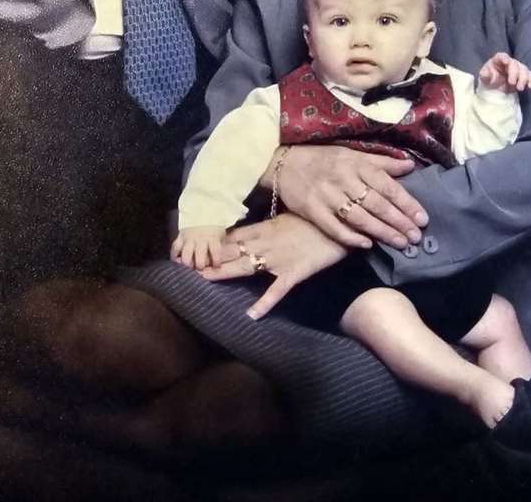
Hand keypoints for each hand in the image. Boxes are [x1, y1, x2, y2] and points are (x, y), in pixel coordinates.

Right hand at [171, 226, 234, 269]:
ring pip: (186, 256)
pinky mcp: (180, 236)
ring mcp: (189, 239)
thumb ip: (220, 242)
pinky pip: (175, 247)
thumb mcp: (220, 231)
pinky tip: (176, 260)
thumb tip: (226, 253)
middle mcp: (200, 240)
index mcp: (212, 238)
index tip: (216, 266)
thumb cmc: (213, 221)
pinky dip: (174, 255)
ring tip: (188, 267)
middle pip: (199, 259)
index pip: (216, 254)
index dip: (216, 262)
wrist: (202, 207)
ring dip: (187, 263)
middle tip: (200, 268)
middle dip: (200, 266)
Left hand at [199, 213, 348, 319]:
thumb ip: (270, 223)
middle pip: (231, 251)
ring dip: (224, 274)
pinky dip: (264, 304)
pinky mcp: (293, 274)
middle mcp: (265, 243)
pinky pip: (276, 291)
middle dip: (210, 258)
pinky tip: (251, 316)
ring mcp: (277, 259)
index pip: (232, 235)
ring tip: (203, 279)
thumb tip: (257, 225)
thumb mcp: (289, 215)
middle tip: (189, 265)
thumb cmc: (316, 218)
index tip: (196, 246)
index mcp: (265, 227)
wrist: (341, 224)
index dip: (213, 242)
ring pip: (245, 267)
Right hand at [273, 146, 424, 249]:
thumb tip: (410, 166)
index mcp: (356, 163)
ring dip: (381, 232)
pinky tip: (367, 245)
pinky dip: (351, 237)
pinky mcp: (312, 210)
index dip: (406, 203)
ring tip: (400, 243)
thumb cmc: (324, 158)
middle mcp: (343, 179)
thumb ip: (381, 162)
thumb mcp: (353, 154)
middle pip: (376, 204)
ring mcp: (326, 196)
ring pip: (359, 217)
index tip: (422, 218)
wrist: (285, 163)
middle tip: (416, 237)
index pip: (386, 185)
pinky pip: (334, 227)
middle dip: (398, 222)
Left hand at [478, 52, 530, 93]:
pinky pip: (530, 75)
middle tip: (511, 83)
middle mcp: (510, 62)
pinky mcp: (523, 75)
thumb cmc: (490, 79)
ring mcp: (518, 68)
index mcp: (498, 60)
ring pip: (524, 69)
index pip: (502, 56)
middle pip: (515, 64)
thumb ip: (484, 75)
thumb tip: (485, 73)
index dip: (505, 58)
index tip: (507, 62)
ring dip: (523, 78)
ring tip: (519, 88)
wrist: (496, 87)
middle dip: (515, 73)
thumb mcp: (484, 78)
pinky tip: (530, 86)